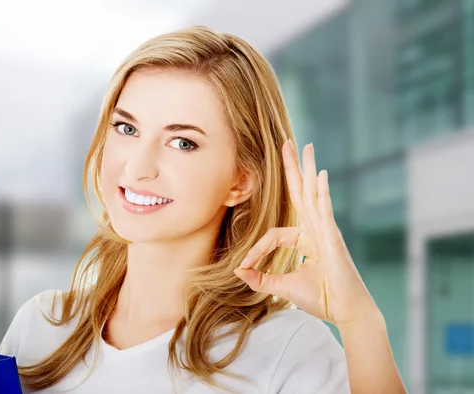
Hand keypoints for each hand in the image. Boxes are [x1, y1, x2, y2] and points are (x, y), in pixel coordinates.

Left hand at [233, 141, 379, 327]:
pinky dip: (322, 193)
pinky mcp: (333, 238)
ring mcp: (326, 231)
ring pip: (312, 194)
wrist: (346, 312)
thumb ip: (261, 279)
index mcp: (306, 239)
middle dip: (293, 168)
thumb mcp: (283, 287)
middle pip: (300, 193)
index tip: (243, 267)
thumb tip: (239, 272)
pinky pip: (325, 211)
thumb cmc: (321, 298)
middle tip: (288, 142)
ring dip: (308, 169)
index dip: (256, 249)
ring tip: (305, 146)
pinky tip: (319, 175)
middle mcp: (316, 229)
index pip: (273, 234)